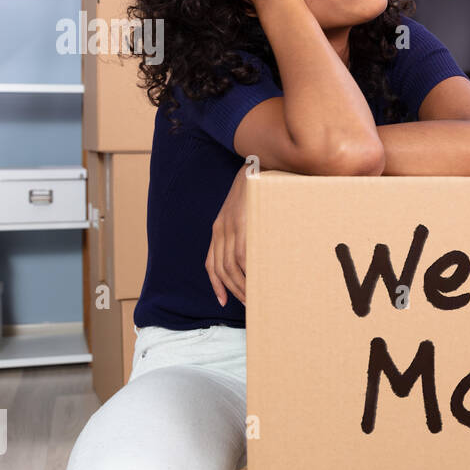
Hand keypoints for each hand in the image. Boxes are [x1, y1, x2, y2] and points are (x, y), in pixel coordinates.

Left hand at [206, 164, 249, 305]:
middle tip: (247, 305)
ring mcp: (230, 227)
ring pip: (231, 266)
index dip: (216, 285)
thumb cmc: (258, 191)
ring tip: (254, 297)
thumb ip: (245, 230)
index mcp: (219, 228)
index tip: (224, 302)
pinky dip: (247, 271)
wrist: (258, 165)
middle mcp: (220, 230)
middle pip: (221, 269)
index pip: (211, 264)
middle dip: (232, 290)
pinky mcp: (242, 224)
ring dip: (242, 285)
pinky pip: (241, 255)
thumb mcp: (244, 212)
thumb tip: (257, 253)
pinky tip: (256, 280)